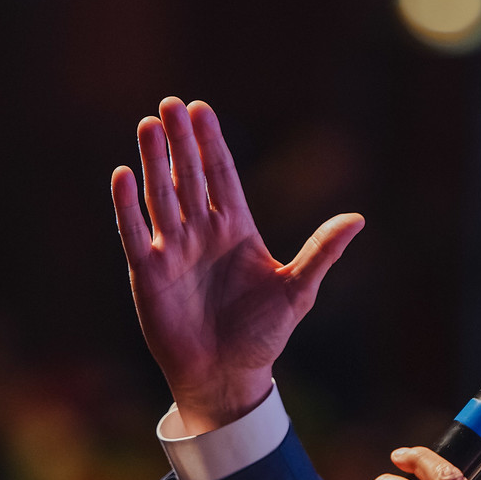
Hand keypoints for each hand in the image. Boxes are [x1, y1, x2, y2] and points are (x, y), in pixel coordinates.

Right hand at [111, 98, 363, 431]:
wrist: (228, 376)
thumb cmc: (263, 336)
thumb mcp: (297, 291)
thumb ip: (321, 252)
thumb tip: (358, 219)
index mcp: (237, 230)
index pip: (221, 176)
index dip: (211, 144)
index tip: (202, 110)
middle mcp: (202, 233)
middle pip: (189, 177)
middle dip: (180, 141)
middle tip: (170, 104)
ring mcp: (173, 251)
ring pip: (161, 196)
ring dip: (154, 162)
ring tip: (147, 125)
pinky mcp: (148, 273)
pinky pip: (135, 232)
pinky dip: (127, 205)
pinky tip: (122, 174)